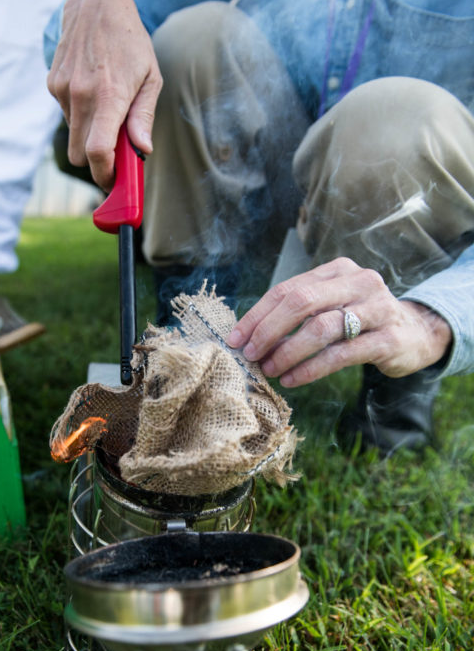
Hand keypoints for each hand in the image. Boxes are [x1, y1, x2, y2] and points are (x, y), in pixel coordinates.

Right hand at [46, 0, 162, 190]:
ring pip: (72, 135)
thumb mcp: (150, 78)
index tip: (114, 182)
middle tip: (116, 160)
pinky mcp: (52, 83)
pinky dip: (80, 115)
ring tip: (108, 111)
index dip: (104, 175)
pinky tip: (93, 92)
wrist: (98, 3)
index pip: (97, 151)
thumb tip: (142, 150)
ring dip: (89, 135)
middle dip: (95, 163)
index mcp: (108, 96)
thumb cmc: (132, 43)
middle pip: (78, 154)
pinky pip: (66, 115)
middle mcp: (80, 94)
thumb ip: (144, 117)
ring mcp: (62, 89)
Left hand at [226, 257, 451, 385]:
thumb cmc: (361, 321)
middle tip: (250, 354)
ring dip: (288, 351)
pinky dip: (311, 369)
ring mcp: (377, 309)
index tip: (235, 339)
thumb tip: (248, 335)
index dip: (257, 315)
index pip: (287, 289)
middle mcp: (359, 282)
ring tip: (270, 370)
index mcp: (338, 270)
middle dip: (268, 330)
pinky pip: (341, 354)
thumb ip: (299, 312)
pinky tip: (293, 380)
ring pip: (321, 328)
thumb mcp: (332, 306)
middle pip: (302, 301)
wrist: (416, 334)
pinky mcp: (389, 339)